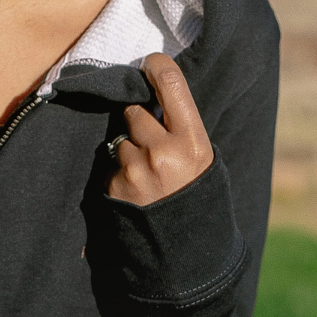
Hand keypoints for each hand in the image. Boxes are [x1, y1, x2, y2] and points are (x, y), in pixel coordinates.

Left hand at [106, 53, 213, 205]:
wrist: (186, 253)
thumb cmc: (199, 200)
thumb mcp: (205, 163)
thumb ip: (183, 131)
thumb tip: (158, 99)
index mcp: (193, 143)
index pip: (172, 86)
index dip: (157, 67)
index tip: (150, 63)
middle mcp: (162, 153)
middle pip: (135, 112)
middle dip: (139, 122)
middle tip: (152, 144)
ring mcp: (135, 170)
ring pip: (120, 139)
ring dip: (128, 151)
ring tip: (147, 176)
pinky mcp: (114, 187)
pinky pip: (111, 165)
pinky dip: (120, 174)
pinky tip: (136, 192)